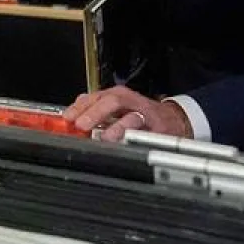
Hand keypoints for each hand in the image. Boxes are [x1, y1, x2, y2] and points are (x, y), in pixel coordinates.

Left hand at [63, 86, 191, 142]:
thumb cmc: (142, 114)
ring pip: (132, 118)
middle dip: (96, 112)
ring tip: (104, 138)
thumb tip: (72, 111)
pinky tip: (125, 146)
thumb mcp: (118, 106)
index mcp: (120, 96)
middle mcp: (132, 103)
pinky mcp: (158, 131)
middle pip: (114, 101)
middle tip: (82, 125)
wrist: (175, 121)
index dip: (81, 106)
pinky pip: (146, 136)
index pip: (97, 96)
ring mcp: (146, 117)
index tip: (68, 118)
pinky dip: (134, 141)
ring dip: (116, 127)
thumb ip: (95, 107)